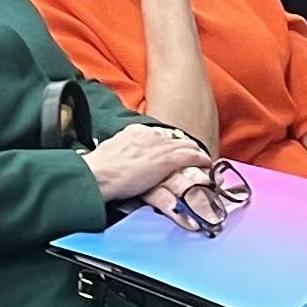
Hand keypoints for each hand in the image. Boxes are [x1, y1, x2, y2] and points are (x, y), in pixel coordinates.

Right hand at [84, 121, 207, 204]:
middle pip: (174, 139)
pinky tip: (208, 164)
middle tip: (192, 155)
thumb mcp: (109, 154)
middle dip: (184, 147)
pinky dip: (201, 160)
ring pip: (186, 147)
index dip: (167, 144)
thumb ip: (120, 155)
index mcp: (134, 132)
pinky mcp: (168, 159)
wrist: (99, 174)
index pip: (157, 135)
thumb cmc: (98, 170)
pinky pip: (192, 157)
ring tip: (203, 161)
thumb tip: (120, 161)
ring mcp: (160, 146)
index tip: (169, 151)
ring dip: (195, 154)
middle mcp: (150, 135)